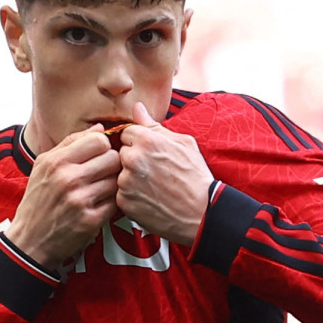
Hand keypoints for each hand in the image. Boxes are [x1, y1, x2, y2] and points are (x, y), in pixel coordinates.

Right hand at [3, 125, 119, 269]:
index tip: (100, 155)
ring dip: (113, 184)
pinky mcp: (90, 221)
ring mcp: (80, 200)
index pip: (99, 140)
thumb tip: (100, 128)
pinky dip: (112, 203)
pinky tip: (101, 204)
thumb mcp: (44, 165)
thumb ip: (71, 143)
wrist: (29, 240)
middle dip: (112, 164)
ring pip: (117, 180)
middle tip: (103, 173)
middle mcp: (68, 179)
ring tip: (101, 189)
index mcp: (56, 161)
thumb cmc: (38, 200)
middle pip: (112, 158)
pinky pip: (115, 203)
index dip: (104, 146)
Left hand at [116, 102, 213, 245]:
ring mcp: (127, 182)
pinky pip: (121, 194)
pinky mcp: (124, 202)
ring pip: (120, 174)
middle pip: (122, 153)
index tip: (152, 155)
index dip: (140, 143)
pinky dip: (132, 197)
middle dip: (134, 160)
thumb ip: (155, 126)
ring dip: (132, 179)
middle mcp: (134, 159)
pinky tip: (150, 199)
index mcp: (147, 140)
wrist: (201, 214)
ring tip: (155, 188)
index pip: (127, 133)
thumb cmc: (196, 178)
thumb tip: (137, 108)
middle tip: (155, 173)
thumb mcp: (184, 144)